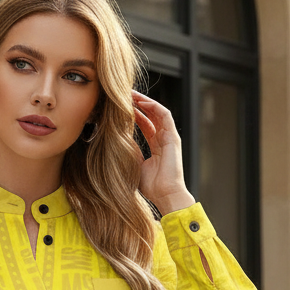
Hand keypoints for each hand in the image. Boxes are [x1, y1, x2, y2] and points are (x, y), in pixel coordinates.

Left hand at [131, 90, 194, 215]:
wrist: (165, 195)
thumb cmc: (151, 186)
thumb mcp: (135, 164)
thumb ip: (129, 151)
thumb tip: (116, 140)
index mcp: (156, 146)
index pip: (145, 124)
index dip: (134, 114)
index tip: (120, 107)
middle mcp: (163, 139)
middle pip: (151, 115)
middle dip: (138, 104)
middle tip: (123, 95)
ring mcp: (169, 137)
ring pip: (157, 112)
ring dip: (145, 101)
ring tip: (131, 94)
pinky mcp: (173, 137)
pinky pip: (165, 115)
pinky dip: (154, 106)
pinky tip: (142, 101)